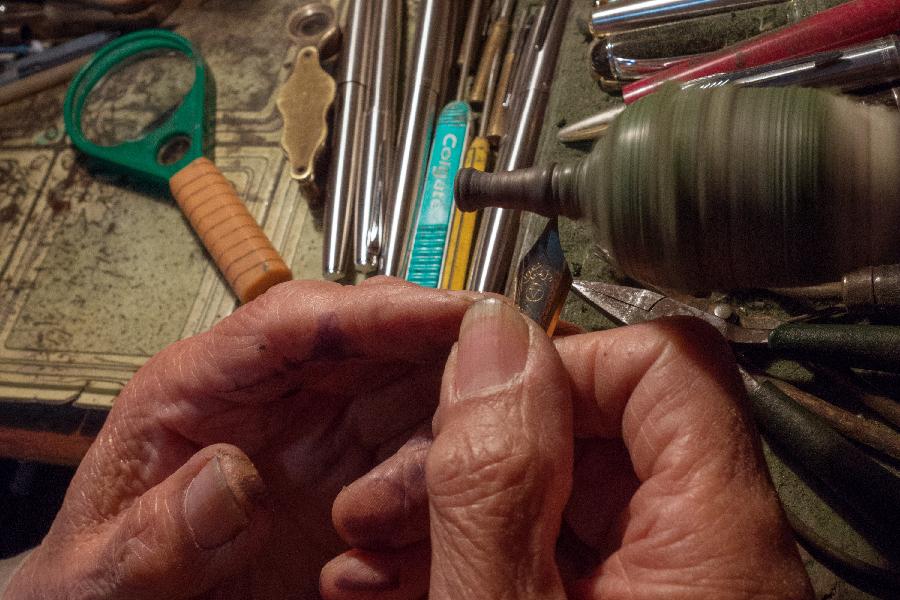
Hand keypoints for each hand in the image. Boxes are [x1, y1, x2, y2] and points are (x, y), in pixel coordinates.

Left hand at [4, 279, 482, 599]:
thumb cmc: (108, 583)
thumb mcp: (106, 572)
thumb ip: (158, 532)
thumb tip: (228, 478)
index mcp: (201, 388)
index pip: (293, 321)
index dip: (379, 310)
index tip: (454, 311)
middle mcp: (277, 398)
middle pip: (376, 340)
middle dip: (443, 347)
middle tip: (512, 369)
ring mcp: (324, 437)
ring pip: (414, 395)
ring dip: (448, 429)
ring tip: (442, 490)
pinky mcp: (359, 477)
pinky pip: (424, 457)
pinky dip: (443, 482)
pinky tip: (417, 536)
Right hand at [322, 300, 813, 598]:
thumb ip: (495, 480)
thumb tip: (488, 341)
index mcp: (714, 540)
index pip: (661, 360)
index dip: (555, 357)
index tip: (470, 393)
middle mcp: (708, 556)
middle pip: (594, 426)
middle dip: (466, 447)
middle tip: (386, 492)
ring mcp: (665, 588)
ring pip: (557, 492)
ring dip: (450, 505)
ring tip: (369, 547)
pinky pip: (553, 552)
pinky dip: (474, 554)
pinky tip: (401, 581)